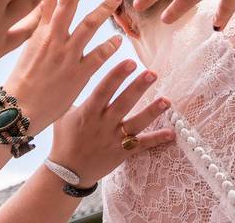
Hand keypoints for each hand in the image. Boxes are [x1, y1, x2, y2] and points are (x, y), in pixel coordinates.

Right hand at [4, 0, 123, 131]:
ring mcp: (65, 55)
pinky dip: (110, 45)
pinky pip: (98, 55)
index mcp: (37, 33)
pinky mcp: (77, 74)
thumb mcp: (25, 52)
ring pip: (88, 25)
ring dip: (104, 9)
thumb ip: (38, 33)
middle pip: (68, 3)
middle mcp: (52, 39)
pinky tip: (119, 39)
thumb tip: (45, 18)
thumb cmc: (20, 84)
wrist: (18, 112)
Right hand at [49, 62, 173, 186]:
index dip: (117, 76)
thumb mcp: (63, 114)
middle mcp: (102, 124)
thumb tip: (78, 73)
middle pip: (123, 103)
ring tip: (167, 101)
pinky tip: (171, 133)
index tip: (130, 62)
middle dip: (138, 87)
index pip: (103, 90)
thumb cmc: (64, 139)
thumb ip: (74, 96)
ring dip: (152, 112)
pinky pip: (141, 145)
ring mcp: (113, 139)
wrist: (67, 172)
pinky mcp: (122, 153)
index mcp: (88, 112)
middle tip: (152, 73)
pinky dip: (157, 139)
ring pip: (136, 124)